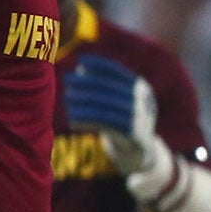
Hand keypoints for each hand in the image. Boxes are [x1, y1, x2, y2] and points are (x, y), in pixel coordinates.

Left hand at [62, 54, 157, 174]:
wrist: (139, 150)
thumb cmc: (122, 118)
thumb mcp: (119, 100)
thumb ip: (104, 85)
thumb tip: (80, 70)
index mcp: (142, 88)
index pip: (120, 72)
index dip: (100, 64)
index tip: (81, 60)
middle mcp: (144, 102)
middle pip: (111, 88)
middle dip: (87, 82)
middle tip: (67, 79)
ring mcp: (140, 118)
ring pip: (106, 106)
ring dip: (84, 101)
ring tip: (68, 98)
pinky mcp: (132, 135)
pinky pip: (105, 124)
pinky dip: (88, 120)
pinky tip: (73, 118)